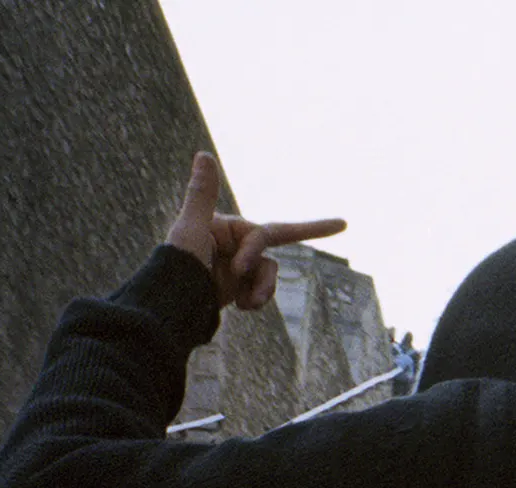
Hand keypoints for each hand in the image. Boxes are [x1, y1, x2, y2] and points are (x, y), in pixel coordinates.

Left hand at [163, 152, 344, 311]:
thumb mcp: (193, 227)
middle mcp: (234, 246)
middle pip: (270, 255)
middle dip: (263, 269)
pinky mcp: (236, 289)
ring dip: (262, 290)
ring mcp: (237, 269)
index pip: (270, 230)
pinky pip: (260, 292)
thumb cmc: (179, 261)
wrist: (171, 302)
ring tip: (246, 302)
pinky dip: (255, 300)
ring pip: (268, 275)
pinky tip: (240, 306)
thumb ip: (203, 193)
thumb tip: (204, 154)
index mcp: (227, 229)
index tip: (343, 225)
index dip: (310, 228)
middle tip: (244, 275)